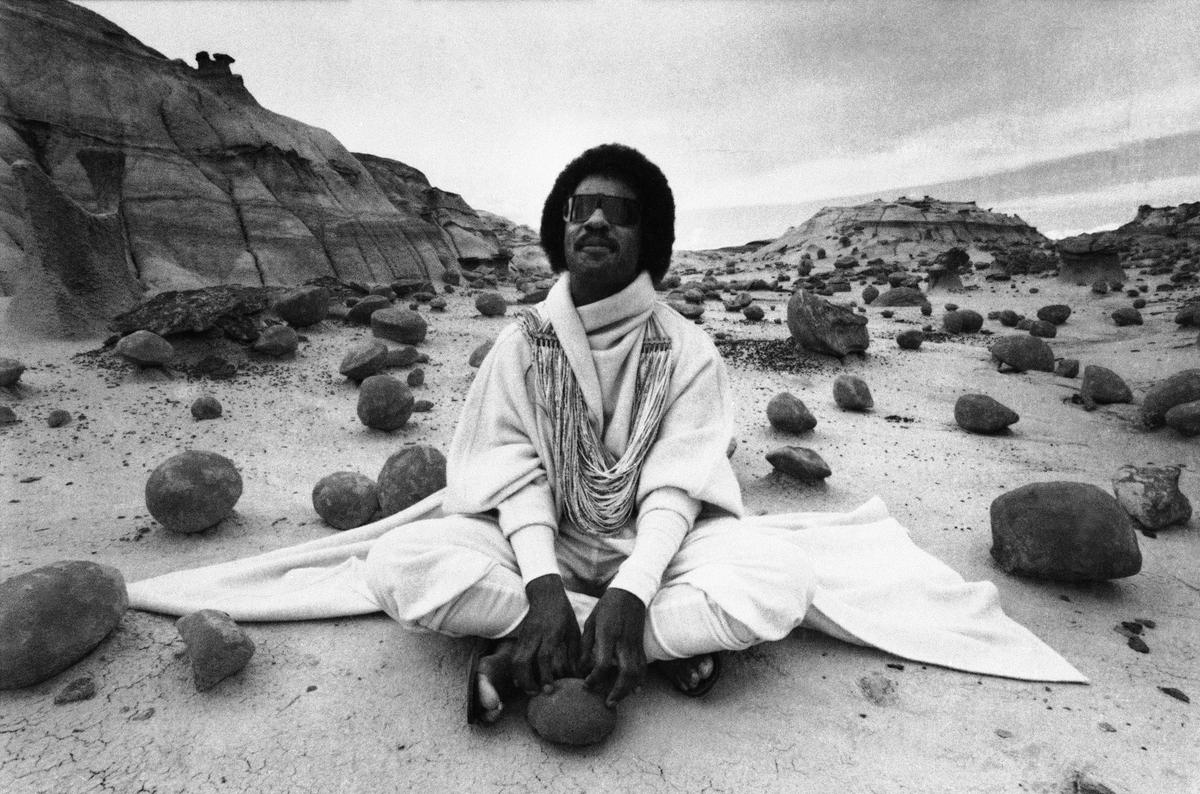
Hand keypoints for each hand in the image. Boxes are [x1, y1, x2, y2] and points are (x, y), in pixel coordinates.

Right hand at [511, 574, 580, 694]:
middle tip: (537, 693)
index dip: (545, 675)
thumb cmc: (563, 613)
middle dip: (527, 681)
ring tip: (530, 690)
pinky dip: (517, 671)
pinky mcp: (520, 637)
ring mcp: (525, 636)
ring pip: (515, 660)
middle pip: (523, 661)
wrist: (545, 594)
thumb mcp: (573, 630)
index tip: (550, 688)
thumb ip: (574, 652)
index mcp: (551, 632)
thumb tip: (578, 673)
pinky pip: (514, 657)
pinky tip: (523, 681)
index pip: (544, 656)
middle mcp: (535, 635)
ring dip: (520, 678)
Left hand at [580, 587, 646, 707]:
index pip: (603, 663)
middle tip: (608, 703)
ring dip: (628, 690)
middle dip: (618, 691)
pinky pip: (642, 667)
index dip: (595, 678)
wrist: (630, 593)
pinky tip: (633, 690)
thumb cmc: (607, 607)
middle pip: (626, 673)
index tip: (586, 685)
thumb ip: (587, 645)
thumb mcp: (591, 622)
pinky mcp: (641, 645)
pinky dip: (639, 680)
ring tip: (617, 699)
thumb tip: (582, 667)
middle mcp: (623, 642)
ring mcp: (635, 645)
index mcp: (608, 635)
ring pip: (637, 673)